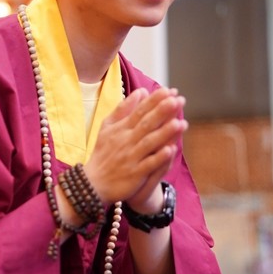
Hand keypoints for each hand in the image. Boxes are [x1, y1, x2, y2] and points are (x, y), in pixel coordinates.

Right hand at [83, 87, 186, 209]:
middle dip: (161, 112)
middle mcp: (127, 141)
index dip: (154, 101)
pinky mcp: (134, 174)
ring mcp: (131, 158)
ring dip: (164, 133)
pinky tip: (171, 150)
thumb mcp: (107, 127)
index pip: (139, 111)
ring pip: (149, 143)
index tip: (168, 90)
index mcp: (121, 128)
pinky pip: (148, 164)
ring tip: (179, 123)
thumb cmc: (103, 153)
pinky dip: (159, 157)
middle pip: (146, 124)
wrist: (93, 183)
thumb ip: (123, 109)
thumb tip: (141, 91)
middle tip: (177, 100)